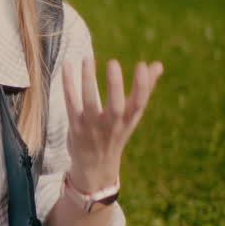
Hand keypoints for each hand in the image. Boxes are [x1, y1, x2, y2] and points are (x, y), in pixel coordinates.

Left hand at [61, 56, 163, 192]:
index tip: (141, 65)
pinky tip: (66, 66)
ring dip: (87, 80)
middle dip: (115, 85)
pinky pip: (70, 103)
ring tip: (87, 58)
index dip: (142, 85)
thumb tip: (158, 65)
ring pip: (89, 102)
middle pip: (115, 106)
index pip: (139, 103)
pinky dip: (68, 85)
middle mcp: (111, 125)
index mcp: (129, 120)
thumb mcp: (132, 115)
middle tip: (113, 62)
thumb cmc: (116, 133)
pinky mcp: (74, 126)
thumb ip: (144, 89)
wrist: (95, 166)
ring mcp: (91, 126)